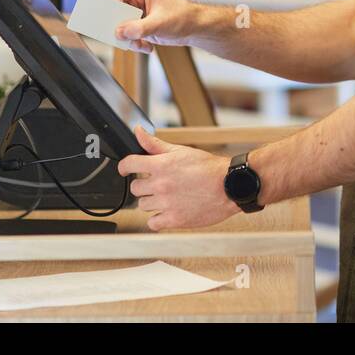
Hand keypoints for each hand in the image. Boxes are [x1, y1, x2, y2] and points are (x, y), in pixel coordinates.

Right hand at [105, 0, 199, 52]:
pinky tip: (148, 46)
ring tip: (142, 44)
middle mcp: (134, 0)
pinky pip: (127, 36)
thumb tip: (120, 32)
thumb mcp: (161, 23)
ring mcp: (135, 14)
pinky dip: (135, 44)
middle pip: (112, 12)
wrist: (194, 28)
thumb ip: (140, 28)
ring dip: (128, 39)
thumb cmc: (183, 17)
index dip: (109, 8)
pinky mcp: (138, 26)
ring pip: (118, 27)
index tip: (113, 23)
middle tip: (126, 37)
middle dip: (119, 28)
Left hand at [117, 126, 239, 229]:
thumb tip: (138, 131)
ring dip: (152, 201)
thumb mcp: (180, 151)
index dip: (124, 166)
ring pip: (143, 205)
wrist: (229, 186)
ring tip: (168, 197)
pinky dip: (158, 218)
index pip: (129, 164)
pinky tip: (168, 211)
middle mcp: (160, 184)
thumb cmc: (208, 168)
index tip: (125, 169)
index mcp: (161, 165)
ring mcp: (166, 203)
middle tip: (159, 184)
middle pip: (135, 188)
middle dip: (145, 185)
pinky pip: (152, 223)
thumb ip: (155, 144)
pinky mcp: (174, 220)